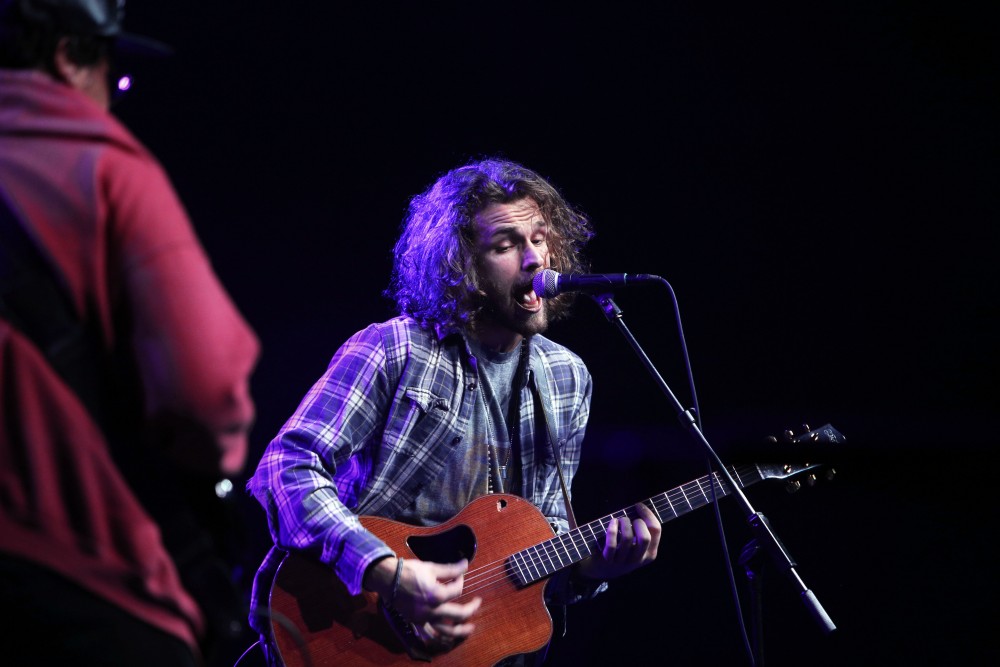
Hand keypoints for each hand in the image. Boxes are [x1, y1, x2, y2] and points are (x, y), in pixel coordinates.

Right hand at [365, 557, 481, 649]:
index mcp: (436, 595)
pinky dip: (440, 640)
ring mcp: (423, 619)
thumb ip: (451, 569)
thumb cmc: (409, 571)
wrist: (388, 578)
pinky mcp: (416, 622)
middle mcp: (432, 610)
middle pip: (459, 614)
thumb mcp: (432, 567)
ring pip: (446, 632)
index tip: (460, 574)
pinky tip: (448, 639)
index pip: (458, 589)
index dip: (461, 580)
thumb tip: (465, 565)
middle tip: (478, 603)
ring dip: (460, 632)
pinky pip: (430, 636)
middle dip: (472, 608)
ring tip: (469, 629)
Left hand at [577, 502, 660, 580]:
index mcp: (650, 553)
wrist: (603, 569)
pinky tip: (612, 522)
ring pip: (627, 538)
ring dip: (623, 523)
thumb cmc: (622, 549)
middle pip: (644, 537)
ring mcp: (623, 561)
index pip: (656, 530)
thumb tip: (641, 506)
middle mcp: (639, 559)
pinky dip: (612, 530)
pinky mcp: (609, 560)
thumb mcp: (637, 544)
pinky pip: (612, 544)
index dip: (648, 514)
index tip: (639, 505)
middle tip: (630, 519)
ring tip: (619, 520)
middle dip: (637, 522)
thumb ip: (643, 530)